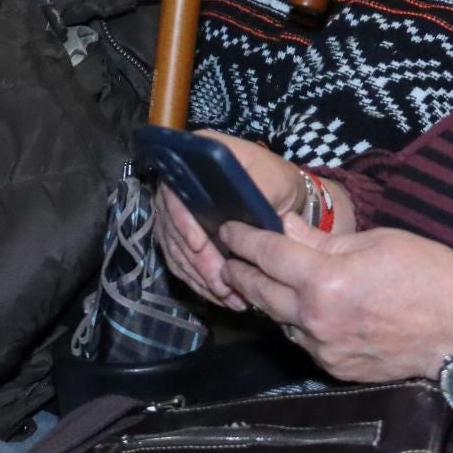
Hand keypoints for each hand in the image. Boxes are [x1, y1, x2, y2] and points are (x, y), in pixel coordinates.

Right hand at [153, 132, 304, 310]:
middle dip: (198, 261)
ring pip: (177, 249)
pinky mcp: (180, 235)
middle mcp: (178, 182)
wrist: (277, 191)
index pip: (176, 192)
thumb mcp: (274, 180)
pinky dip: (198, 280)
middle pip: (174, 227)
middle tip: (220, 284)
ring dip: (199, 276)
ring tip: (225, 296)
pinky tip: (218, 295)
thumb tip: (237, 215)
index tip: (199, 245)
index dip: (183, 220)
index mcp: (196, 157)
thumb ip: (256, 194)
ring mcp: (175, 210)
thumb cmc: (276, 180)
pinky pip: (181, 261)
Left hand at [220, 217, 452, 383]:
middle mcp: (316, 319)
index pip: (268, 256)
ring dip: (269, 300)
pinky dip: (298, 322)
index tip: (229, 228)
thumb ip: (324, 239)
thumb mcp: (378, 241)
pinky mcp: (336, 367)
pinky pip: (305, 341)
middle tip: (230, 257)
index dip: (243, 239)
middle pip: (261, 293)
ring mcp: (324, 348)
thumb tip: (287, 228)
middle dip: (241, 272)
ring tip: (263, 281)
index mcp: (325, 280)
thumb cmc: (429, 277)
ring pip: (280, 321)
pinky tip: (305, 309)